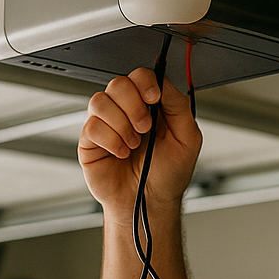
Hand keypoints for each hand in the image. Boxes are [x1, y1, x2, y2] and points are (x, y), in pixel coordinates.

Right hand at [78, 67, 201, 219]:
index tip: (154, 98)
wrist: (149, 202)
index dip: (145, 82)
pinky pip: (92, 126)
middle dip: (134, 105)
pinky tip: (121, 153)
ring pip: (100, 101)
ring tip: (133, 144)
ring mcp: (106, 124)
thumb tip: (164, 84)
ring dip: (121, 124)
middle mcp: (125, 110)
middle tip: (145, 127)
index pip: (140, 76)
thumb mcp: (187, 139)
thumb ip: (179, 107)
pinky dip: (110, 140)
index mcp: (149, 105)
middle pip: (118, 83)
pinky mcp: (90, 141)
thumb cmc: (168, 174)